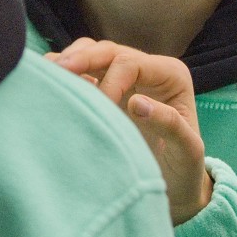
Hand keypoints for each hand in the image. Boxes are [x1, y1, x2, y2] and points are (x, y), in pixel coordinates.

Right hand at [48, 39, 212, 223]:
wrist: (176, 186)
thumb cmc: (184, 168)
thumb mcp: (187, 151)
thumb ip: (169, 125)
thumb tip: (137, 103)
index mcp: (171, 76)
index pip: (131, 63)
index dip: (111, 81)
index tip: (100, 111)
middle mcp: (148, 70)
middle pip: (109, 50)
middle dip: (82, 58)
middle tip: (58, 70)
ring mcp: (125, 79)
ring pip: (93, 54)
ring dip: (70, 61)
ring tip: (48, 74)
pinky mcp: (107, 90)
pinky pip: (83, 72)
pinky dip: (66, 74)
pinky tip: (50, 84)